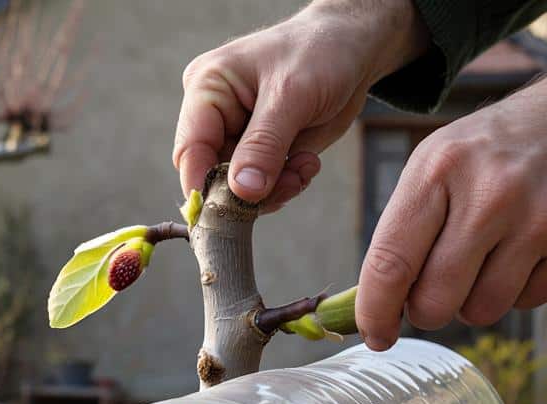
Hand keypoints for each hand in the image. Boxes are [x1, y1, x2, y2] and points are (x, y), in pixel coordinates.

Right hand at [173, 0, 428, 210]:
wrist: (355, 48)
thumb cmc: (320, 52)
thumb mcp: (292, 95)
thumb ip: (264, 145)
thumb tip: (241, 192)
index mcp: (207, 89)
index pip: (191, 150)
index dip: (204, 186)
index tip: (231, 212)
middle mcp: (215, 115)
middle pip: (213, 175)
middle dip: (249, 190)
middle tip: (289, 185)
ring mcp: (237, 135)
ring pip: (239, 188)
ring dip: (274, 189)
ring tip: (304, 169)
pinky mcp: (261, 150)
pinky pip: (263, 185)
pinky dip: (286, 184)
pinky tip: (307, 163)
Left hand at [356, 34, 546, 350]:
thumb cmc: (494, 152)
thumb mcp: (437, 164)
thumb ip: (402, 231)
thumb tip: (377, 310)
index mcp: (440, 169)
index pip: (391, 262)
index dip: (375, 312)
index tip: (375, 336)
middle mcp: (492, 193)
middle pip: (436, 300)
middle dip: (427, 310)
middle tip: (435, 291)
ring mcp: (544, 218)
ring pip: (482, 310)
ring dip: (474, 300)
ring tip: (487, 257)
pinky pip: (529, 302)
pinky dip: (519, 290)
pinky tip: (529, 249)